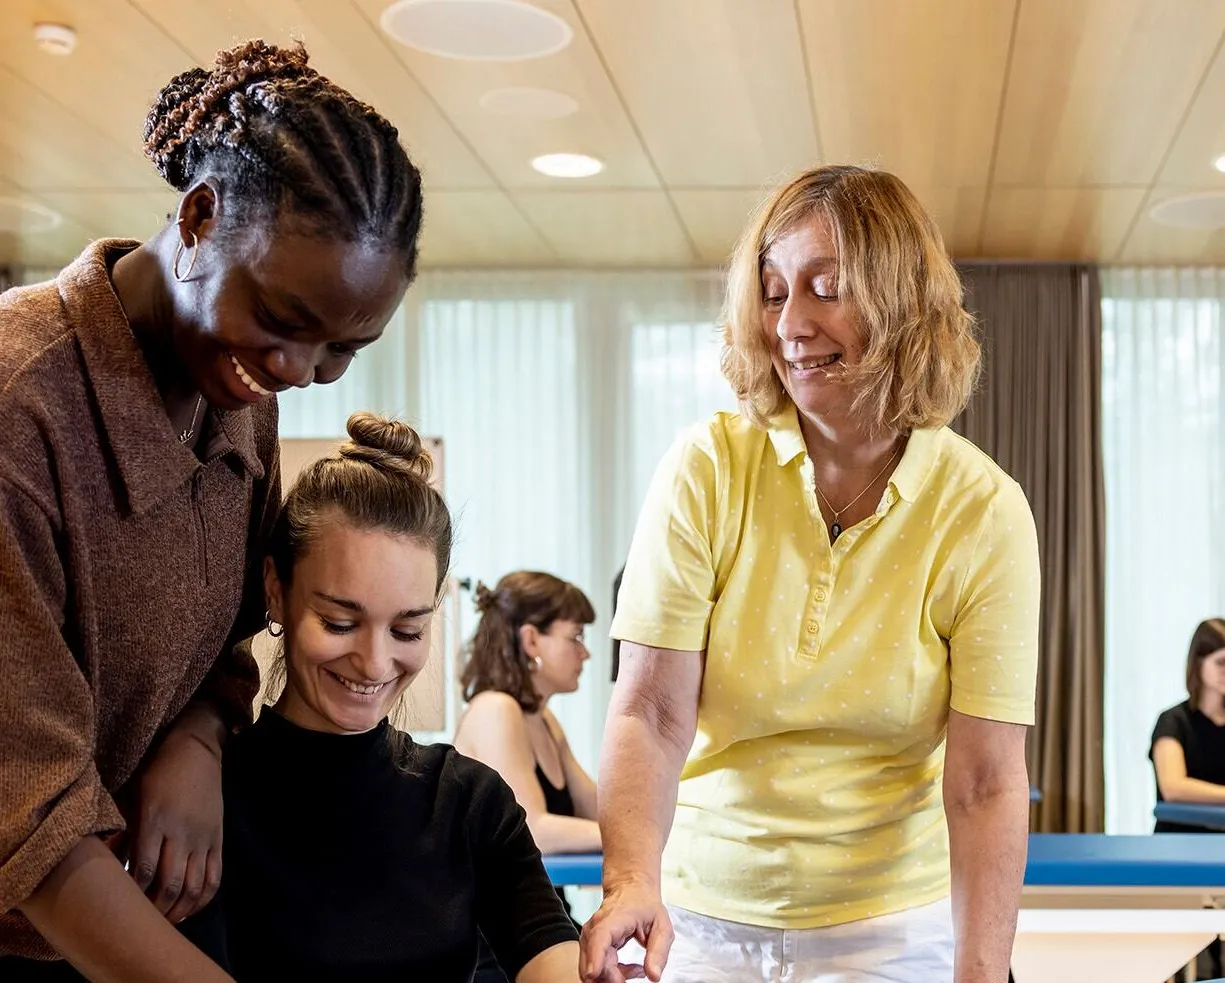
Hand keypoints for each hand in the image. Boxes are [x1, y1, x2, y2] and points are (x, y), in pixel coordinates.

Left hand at [128, 706, 224, 923]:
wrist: (196, 750)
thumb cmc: (155, 773)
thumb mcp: (131, 797)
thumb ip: (120, 833)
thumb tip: (106, 866)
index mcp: (155, 820)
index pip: (145, 870)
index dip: (134, 895)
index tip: (121, 906)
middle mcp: (181, 832)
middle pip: (170, 885)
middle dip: (155, 911)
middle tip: (141, 923)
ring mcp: (203, 837)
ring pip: (194, 886)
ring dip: (178, 910)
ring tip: (163, 922)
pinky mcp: (217, 839)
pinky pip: (215, 877)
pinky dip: (202, 899)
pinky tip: (188, 909)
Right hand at [580, 881, 672, 982]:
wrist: (630, 889)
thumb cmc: (644, 905)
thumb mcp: (662, 926)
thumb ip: (659, 952)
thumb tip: (654, 975)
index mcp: (614, 919)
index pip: (599, 939)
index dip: (595, 958)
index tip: (594, 973)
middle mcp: (596, 928)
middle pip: (593, 962)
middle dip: (613, 979)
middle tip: (638, 973)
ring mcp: (590, 938)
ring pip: (592, 970)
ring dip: (613, 977)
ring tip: (636, 969)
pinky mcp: (590, 946)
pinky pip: (596, 969)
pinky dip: (612, 975)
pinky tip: (628, 969)